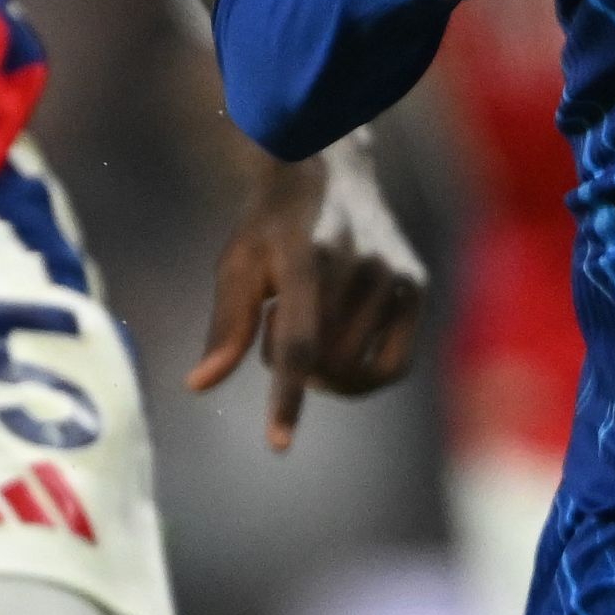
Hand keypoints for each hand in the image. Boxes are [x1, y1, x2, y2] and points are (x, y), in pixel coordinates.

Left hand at [194, 133, 428, 447]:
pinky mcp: (416, 287)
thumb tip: (198, 385)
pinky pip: (394, 367)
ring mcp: (394, 276)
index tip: (278, 443)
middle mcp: (360, 265)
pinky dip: (363, 376)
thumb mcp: (238, 263)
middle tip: (279, 325)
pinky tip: (342, 350)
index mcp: (307, 257)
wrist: (330, 171)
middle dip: (295, 367)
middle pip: (325, 364)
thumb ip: (226, 326)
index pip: (300, 342)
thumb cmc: (271, 224)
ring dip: (326, 369)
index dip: (288, 397)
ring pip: (358, 372)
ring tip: (314, 326)